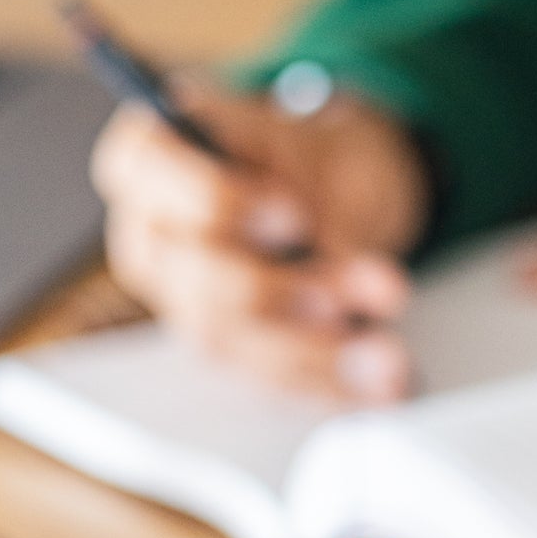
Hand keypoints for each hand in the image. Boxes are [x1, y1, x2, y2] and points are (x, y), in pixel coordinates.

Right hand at [91, 80, 428, 400]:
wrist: (335, 197)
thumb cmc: (303, 163)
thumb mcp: (310, 151)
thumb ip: (309, 204)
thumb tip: (332, 257)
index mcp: (150, 161)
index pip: (149, 174)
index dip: (219, 201)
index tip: (295, 216)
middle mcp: (154, 240)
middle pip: (199, 278)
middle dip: (289, 291)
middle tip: (375, 289)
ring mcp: (183, 304)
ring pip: (230, 339)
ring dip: (315, 352)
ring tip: (387, 353)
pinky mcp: (229, 352)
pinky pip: (269, 378)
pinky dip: (331, 383)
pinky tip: (383, 386)